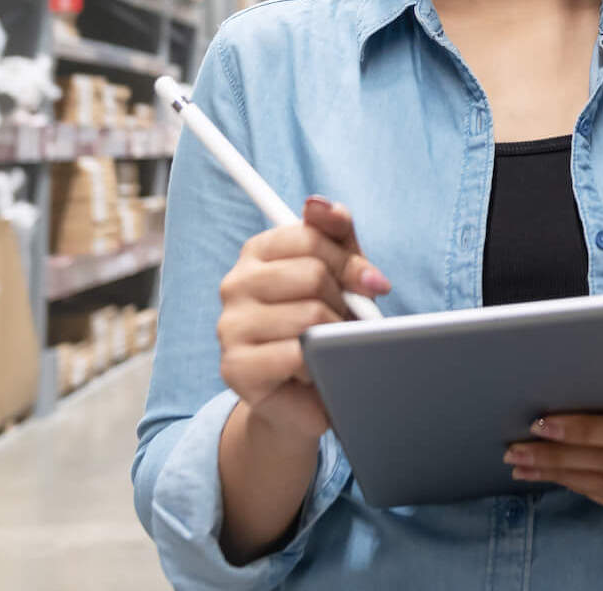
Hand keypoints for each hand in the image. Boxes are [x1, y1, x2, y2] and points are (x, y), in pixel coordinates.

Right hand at [216, 196, 389, 444]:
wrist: (305, 399)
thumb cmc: (324, 328)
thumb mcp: (339, 274)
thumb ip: (335, 234)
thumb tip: (319, 203)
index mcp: (257, 253)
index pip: (309, 236)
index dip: (349, 261)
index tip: (372, 283)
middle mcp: (235, 284)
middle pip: (312, 274)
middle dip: (345, 300)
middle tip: (347, 322)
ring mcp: (230, 325)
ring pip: (309, 315)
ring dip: (335, 335)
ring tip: (330, 346)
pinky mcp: (236, 367)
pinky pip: (297, 354)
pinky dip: (320, 365)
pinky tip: (316, 371)